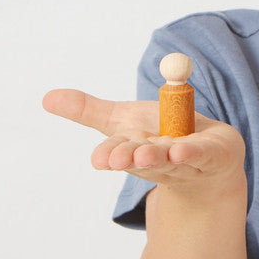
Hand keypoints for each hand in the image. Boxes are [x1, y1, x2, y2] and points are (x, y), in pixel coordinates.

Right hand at [43, 89, 244, 190]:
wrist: (211, 161)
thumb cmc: (162, 136)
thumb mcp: (125, 119)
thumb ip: (90, 110)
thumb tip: (46, 97)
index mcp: (134, 149)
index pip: (118, 152)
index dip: (111, 153)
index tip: (100, 157)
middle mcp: (157, 159)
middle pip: (141, 158)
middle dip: (130, 157)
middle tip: (120, 157)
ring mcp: (185, 161)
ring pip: (170, 159)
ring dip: (159, 157)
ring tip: (148, 154)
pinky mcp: (212, 156)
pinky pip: (201, 153)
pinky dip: (192, 152)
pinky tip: (182, 152)